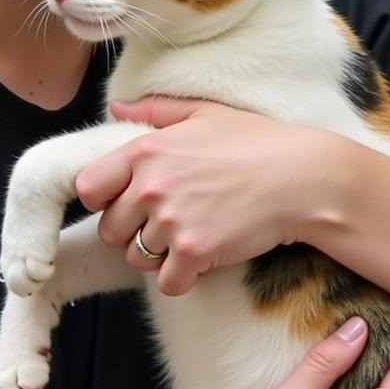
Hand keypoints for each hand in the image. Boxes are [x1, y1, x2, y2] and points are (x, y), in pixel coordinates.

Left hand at [75, 96, 348, 294]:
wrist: (302, 177)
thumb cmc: (256, 141)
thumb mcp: (203, 113)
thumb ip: (154, 111)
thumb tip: (115, 106)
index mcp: (146, 150)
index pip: (88, 186)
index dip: (101, 199)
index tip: (123, 200)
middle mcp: (151, 185)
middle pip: (110, 229)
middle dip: (132, 231)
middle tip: (165, 223)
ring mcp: (172, 220)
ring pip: (136, 258)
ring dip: (157, 255)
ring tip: (188, 236)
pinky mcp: (195, 251)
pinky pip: (166, 282)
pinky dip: (181, 278)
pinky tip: (202, 259)